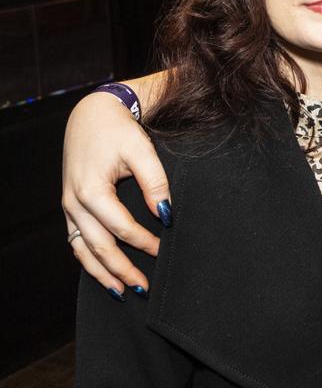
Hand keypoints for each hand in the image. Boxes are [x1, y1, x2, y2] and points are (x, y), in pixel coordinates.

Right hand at [62, 91, 169, 292]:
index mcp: (91, 190)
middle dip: (122, 270)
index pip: (121, 228)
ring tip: (122, 292)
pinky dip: (88, 260)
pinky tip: (103, 272)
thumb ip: (155, 183)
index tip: (164, 250)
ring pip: (82, 249)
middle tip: (144, 288)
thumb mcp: (141, 151)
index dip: (144, 242)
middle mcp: (74, 203)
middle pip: (99, 247)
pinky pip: (76, 240)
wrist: (91, 115)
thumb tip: (166, 214)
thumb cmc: (116, 131)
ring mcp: (68, 207)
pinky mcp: (70, 207)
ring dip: (102, 273)